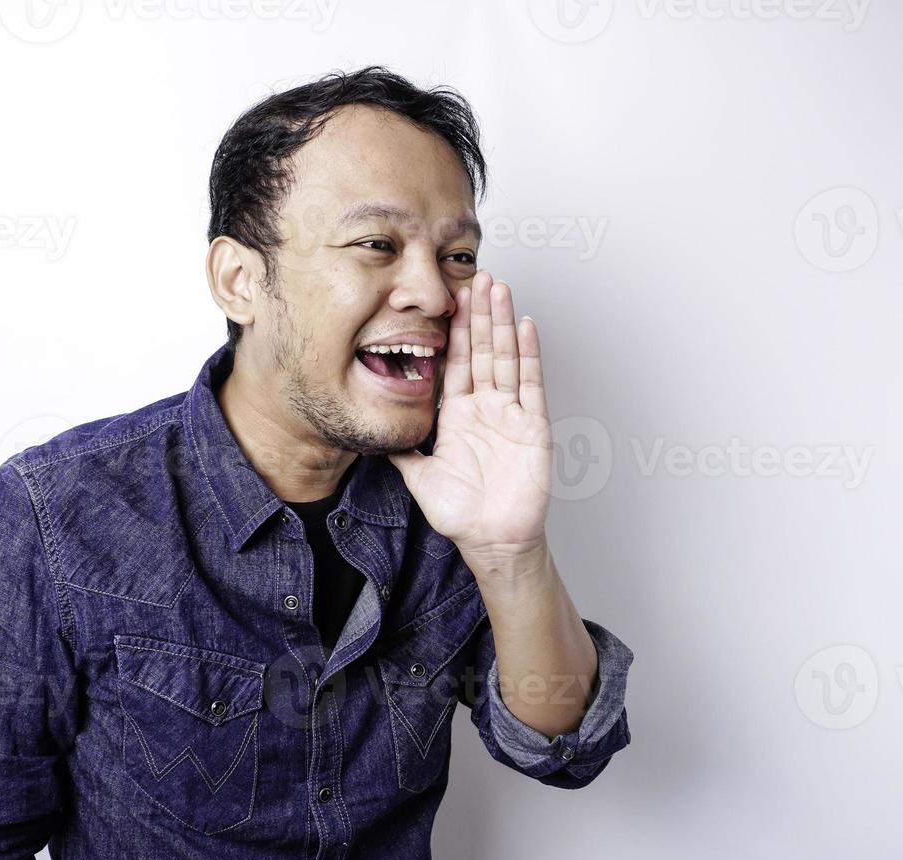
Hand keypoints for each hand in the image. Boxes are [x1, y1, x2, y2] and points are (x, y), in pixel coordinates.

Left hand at [387, 270, 552, 572]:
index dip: (454, 330)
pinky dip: (529, 355)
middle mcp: (484, 408)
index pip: (455, 361)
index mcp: (457, 414)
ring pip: (506, 357)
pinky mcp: (532, 425)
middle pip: (482, 349)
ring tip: (499, 288)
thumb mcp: (417, 476)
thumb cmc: (460, 513)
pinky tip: (526, 326)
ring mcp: (510, 413)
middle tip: (477, 276)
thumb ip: (399, 450)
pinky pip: (530, 384)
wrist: (491, 540)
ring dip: (502, 322)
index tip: (450, 299)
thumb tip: (371, 430)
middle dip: (479, 313)